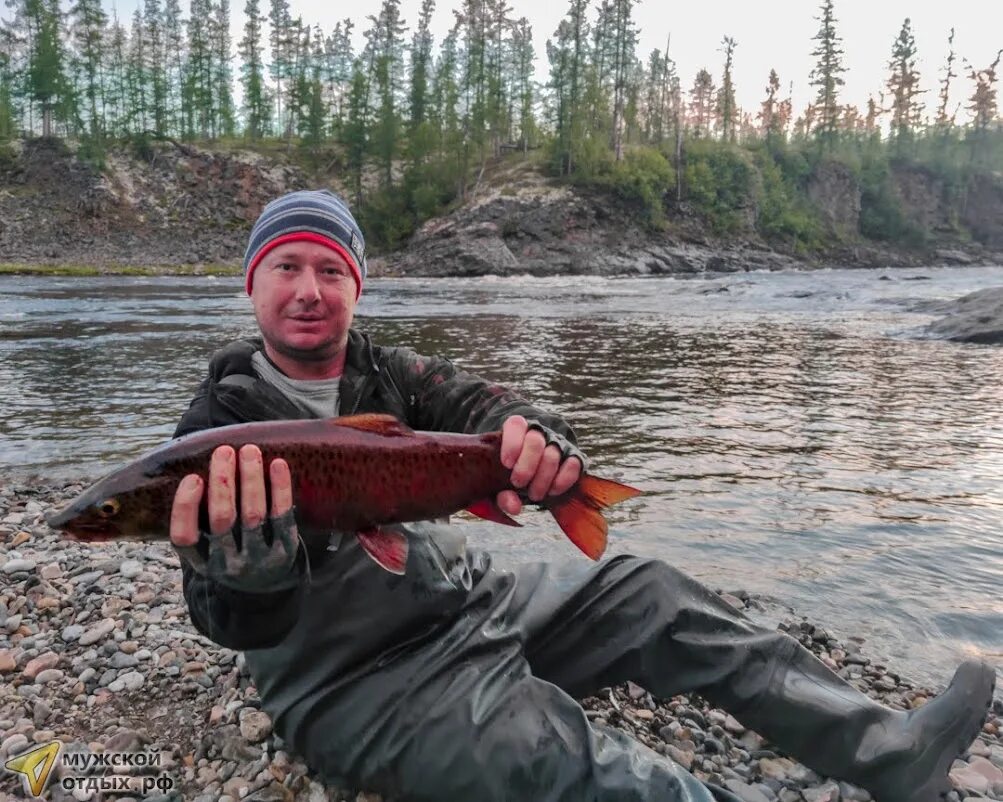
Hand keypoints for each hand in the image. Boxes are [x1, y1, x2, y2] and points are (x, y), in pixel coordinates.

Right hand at [170, 444, 302, 591]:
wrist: (266, 584)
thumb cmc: (229, 550)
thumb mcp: (207, 546)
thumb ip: (196, 518)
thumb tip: (187, 464)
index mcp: (201, 561)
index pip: (184, 537)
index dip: (186, 507)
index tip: (193, 477)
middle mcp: (228, 564)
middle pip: (222, 519)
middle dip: (222, 482)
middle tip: (223, 451)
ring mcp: (258, 559)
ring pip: (253, 515)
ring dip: (250, 479)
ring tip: (249, 451)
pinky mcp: (285, 551)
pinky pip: (282, 516)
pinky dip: (280, 489)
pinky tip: (277, 465)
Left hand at [497, 415, 582, 515]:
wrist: (535, 472)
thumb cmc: (510, 476)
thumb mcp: (501, 485)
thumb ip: (502, 495)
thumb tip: (515, 507)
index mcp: (517, 430)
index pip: (516, 425)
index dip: (512, 443)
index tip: (507, 464)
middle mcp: (539, 433)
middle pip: (535, 441)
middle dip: (526, 466)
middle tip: (518, 483)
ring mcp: (558, 443)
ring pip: (552, 455)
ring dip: (542, 479)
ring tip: (533, 495)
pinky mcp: (574, 456)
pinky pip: (573, 464)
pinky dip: (562, 480)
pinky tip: (552, 491)